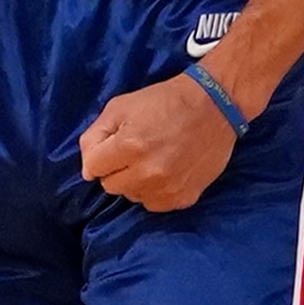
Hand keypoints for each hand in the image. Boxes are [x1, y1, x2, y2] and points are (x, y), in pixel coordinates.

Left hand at [79, 69, 236, 211]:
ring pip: (132, 196)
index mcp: (130, 146)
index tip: (114, 145)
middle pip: (110, 186)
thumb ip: (95, 135)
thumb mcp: (122, 105)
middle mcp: (148, 172)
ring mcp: (168, 188)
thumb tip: (88, 169)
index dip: (100, 155)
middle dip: (117, 169)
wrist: (215, 105)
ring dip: (137, 181)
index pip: (92, 169)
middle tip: (136, 150)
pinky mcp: (184, 197)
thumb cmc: (166, 101)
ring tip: (154, 159)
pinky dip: (156, 191)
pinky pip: (155, 204)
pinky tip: (168, 171)